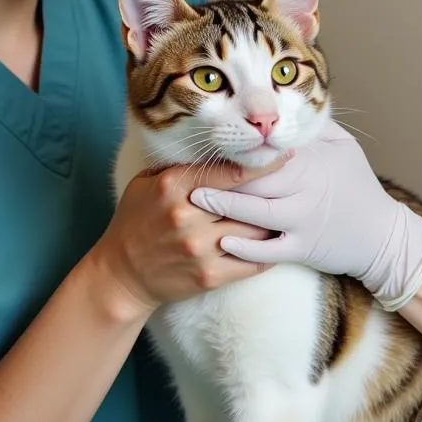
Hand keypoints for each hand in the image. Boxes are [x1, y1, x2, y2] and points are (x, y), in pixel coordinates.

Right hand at [87, 157, 286, 322]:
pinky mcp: (209, 276)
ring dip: (273, 223)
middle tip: (300, 181)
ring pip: (255, 231)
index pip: (231, 172)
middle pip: (248, 200)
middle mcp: (189, 216)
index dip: (263, 163)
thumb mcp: (146, 183)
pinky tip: (279, 242)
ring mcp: (200, 248)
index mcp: (174, 186)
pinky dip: (269, 252)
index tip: (286, 154)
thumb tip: (217, 145)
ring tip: (290, 212)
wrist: (121, 274)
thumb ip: (180, 166)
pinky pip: (253, 262)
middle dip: (275, 192)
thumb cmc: (136, 221)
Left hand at [188, 121, 421, 310]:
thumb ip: (315, 126)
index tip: (214, 139)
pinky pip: (269, 252)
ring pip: (257, 213)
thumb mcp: (345, 147)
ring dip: (223, 206)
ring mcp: (304, 222)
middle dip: (221, 175)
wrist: (383, 237)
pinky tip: (221, 242)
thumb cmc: (360, 187)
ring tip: (193, 200)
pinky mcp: (303, 250)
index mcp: (314, 162)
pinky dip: (245, 249)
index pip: (269, 151)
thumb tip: (283, 104)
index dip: (239, 147)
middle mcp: (307, 191)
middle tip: (188, 170)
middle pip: (256, 179)